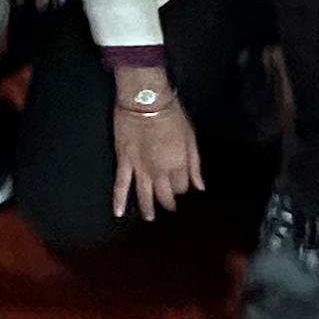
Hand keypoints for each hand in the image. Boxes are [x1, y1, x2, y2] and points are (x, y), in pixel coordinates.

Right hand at [111, 69, 204, 219]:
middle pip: (165, 195)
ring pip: (144, 195)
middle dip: (169, 204)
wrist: (145, 100)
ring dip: (148, 209)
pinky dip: (119, 200)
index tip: (183, 194)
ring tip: (150, 218)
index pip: (182, 188)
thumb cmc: (171, 115)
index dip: (183, 192)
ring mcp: (140, 169)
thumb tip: (199, 187)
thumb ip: (194, 164)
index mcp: (179, 165)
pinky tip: (119, 213)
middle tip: (170, 210)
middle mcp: (160, 172)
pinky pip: (121, 184)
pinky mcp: (124, 161)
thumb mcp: (190, 138)